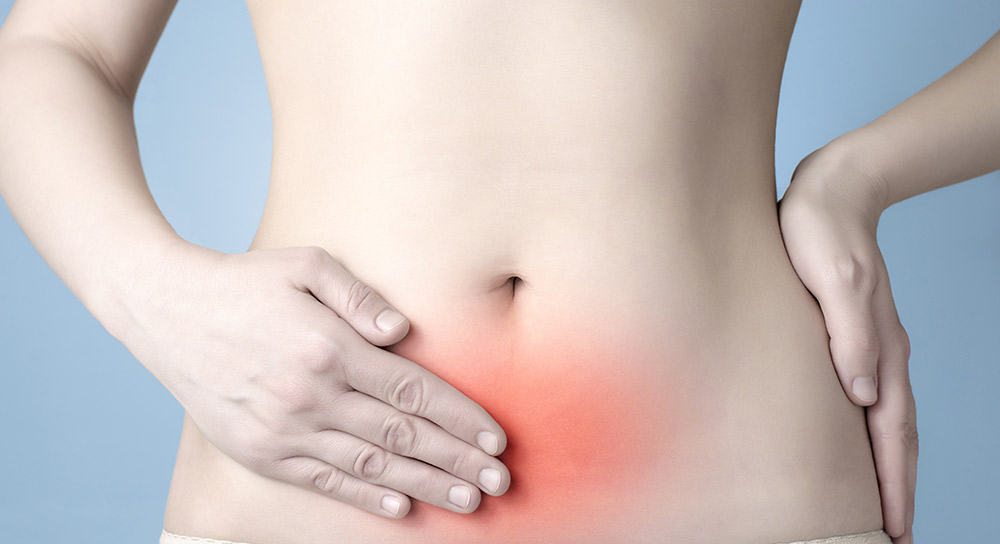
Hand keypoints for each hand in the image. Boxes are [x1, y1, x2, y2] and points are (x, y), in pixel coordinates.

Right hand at [111, 241, 509, 517]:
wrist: (168, 312)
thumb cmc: (246, 282)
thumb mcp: (305, 264)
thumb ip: (359, 296)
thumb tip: (403, 331)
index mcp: (329, 347)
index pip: (412, 392)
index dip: (460, 418)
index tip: (496, 438)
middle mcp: (310, 394)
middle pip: (401, 437)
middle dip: (457, 460)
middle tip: (500, 481)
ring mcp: (284, 429)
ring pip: (369, 466)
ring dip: (425, 486)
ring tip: (467, 500)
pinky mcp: (261, 452)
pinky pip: (323, 481)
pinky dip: (365, 498)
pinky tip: (402, 507)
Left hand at [777, 142, 917, 543]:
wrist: (831, 190)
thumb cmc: (821, 233)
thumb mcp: (835, 281)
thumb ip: (851, 336)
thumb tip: (863, 393)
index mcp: (882, 347)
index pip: (891, 430)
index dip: (893, 481)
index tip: (895, 525)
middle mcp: (883, 354)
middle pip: (897, 435)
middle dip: (898, 487)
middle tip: (897, 534)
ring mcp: (871, 346)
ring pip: (886, 421)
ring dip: (889, 466)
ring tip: (884, 505)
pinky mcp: (852, 336)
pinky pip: (871, 399)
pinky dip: (873, 433)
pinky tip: (859, 444)